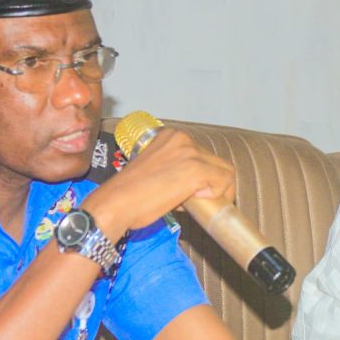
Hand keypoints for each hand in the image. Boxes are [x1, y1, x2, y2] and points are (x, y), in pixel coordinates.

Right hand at [84, 127, 235, 237]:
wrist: (115, 204)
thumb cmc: (128, 194)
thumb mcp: (154, 170)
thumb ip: (176, 170)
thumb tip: (197, 185)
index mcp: (170, 136)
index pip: (203, 154)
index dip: (202, 177)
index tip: (190, 191)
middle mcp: (181, 138)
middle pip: (216, 162)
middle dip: (211, 184)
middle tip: (191, 200)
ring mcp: (190, 152)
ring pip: (225, 172)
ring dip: (214, 191)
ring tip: (189, 203)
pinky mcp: (196, 169)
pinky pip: (225, 181)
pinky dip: (217, 196)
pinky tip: (193, 202)